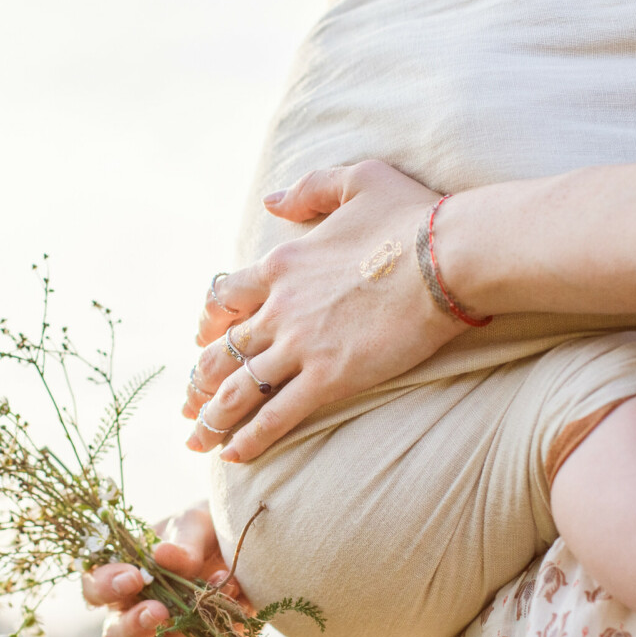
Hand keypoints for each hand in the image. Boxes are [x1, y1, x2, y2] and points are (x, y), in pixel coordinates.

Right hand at [79, 502, 246, 636]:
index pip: (95, 589)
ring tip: (218, 591)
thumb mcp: (194, 526)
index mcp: (121, 577)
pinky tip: (235, 603)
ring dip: (188, 627)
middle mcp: (135, 613)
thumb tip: (163, 556)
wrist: (242, 551)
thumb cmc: (202, 533)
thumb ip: (182, 543)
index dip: (106, 587)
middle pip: (118, 636)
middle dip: (135, 626)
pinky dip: (218, 630)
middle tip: (158, 611)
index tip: (133, 577)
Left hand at [183, 160, 465, 461]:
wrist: (448, 256)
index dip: (209, 322)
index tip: (201, 339)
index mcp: (282, 264)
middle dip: (199, 380)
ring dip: (211, 416)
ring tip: (197, 439)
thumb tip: (271, 199)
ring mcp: (301, 345)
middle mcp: (280, 307)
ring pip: (239, 387)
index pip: (226, 298)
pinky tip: (232, 456)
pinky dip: (249, 438)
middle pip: (222, 349)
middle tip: (187, 403)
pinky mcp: (329, 377)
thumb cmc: (412, 216)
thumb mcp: (357, 180)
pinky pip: (276, 415)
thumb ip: (309, 189)